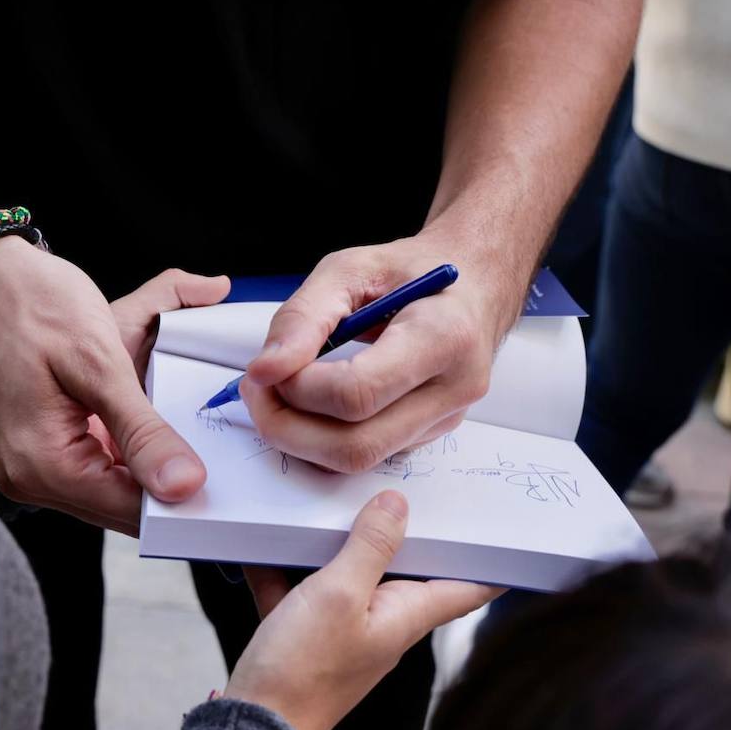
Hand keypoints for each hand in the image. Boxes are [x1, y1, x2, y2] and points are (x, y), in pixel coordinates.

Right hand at [0, 237, 229, 533]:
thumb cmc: (30, 305)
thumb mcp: (99, 363)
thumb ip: (143, 431)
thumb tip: (184, 487)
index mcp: (42, 464)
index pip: (130, 511)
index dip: (183, 498)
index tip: (229, 476)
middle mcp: (31, 477)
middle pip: (125, 503)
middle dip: (170, 470)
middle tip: (217, 438)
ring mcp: (32, 466)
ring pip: (116, 482)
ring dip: (150, 450)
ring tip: (178, 407)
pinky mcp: (40, 448)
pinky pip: (99, 459)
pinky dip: (129, 436)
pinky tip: (148, 404)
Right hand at [224, 491, 501, 729]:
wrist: (254, 727)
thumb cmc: (304, 669)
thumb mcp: (339, 594)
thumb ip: (370, 546)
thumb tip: (397, 504)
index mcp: (406, 616)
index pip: (467, 588)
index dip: (490, 562)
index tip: (508, 534)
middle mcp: (383, 623)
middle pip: (407, 570)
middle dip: (409, 532)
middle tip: (413, 488)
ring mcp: (344, 629)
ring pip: (351, 575)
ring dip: (340, 545)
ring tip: (334, 503)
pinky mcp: (306, 634)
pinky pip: (303, 591)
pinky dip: (287, 570)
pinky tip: (263, 548)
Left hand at [240, 233, 525, 472]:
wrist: (472, 285)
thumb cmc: (411, 271)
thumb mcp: (349, 269)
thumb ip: (302, 318)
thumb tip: (264, 371)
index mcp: (443, 338)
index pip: (358, 393)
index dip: (298, 389)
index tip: (268, 368)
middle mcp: (453, 390)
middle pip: (356, 445)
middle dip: (288, 427)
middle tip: (258, 392)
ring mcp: (446, 420)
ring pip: (358, 460)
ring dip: (301, 437)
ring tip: (279, 395)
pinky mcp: (431, 436)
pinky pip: (366, 454)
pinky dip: (324, 436)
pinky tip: (312, 403)